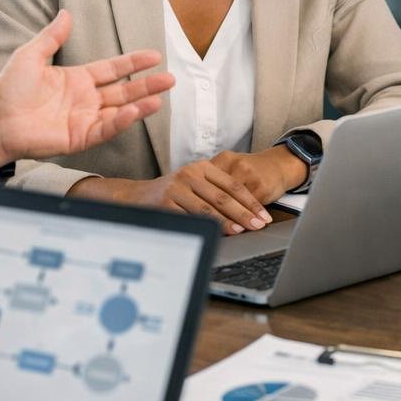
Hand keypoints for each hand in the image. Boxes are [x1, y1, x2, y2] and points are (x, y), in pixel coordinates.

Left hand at [0, 10, 174, 172]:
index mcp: (78, 79)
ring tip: (161, 97)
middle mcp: (86, 99)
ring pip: (120, 111)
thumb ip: (51, 36)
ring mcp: (85, 119)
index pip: (113, 69)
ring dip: (141, 104)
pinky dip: (121, 122)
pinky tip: (135, 112)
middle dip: (147, 85)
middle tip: (170, 78)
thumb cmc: (9, 89)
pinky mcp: (80, 137)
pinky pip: (105, 129)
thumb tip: (66, 12)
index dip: (133, 63)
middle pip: (124, 91)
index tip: (154, 55)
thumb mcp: (30, 55)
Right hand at [70, 146, 303, 235]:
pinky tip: (217, 233)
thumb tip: (249, 214)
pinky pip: (190, 217)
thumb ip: (217, 193)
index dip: (251, 201)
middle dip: (245, 212)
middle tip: (260, 225)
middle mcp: (190, 174)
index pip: (233, 184)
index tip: (265, 215)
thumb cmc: (173, 194)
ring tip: (243, 230)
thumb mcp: (196, 185)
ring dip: (228, 221)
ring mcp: (176, 188)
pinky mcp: (165, 203)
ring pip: (208, 207)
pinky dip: (206, 226)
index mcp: (202, 167)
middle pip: (223, 196)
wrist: (136, 197)